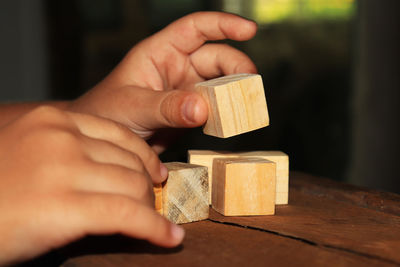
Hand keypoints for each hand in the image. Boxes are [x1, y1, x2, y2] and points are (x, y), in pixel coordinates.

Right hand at [0, 106, 183, 264]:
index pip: (118, 135)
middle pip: (129, 161)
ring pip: (133, 186)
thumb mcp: (23, 151)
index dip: (144, 157)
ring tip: (153, 224)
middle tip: (151, 203)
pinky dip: (154, 229)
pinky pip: (128, 215)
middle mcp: (60, 137)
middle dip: (146, 187)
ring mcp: (63, 169)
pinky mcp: (64, 206)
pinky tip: (169, 238)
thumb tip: (102, 164)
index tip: (155, 174)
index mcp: (51, 120)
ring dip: (149, 209)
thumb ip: (61, 149)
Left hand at [69, 12, 257, 151]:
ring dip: (234, 93)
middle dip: (236, 68)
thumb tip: (201, 109)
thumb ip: (165, 107)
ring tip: (245, 106)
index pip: (195, 28)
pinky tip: (231, 123)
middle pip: (216, 58)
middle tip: (249, 86)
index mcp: (159, 52)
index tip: (249, 31)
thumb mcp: (132, 107)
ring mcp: (185, 92)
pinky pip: (215, 110)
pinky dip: (226, 115)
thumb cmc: (105, 115)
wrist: (105, 146)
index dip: (223, 25)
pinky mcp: (191, 114)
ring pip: (219, 85)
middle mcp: (176, 68)